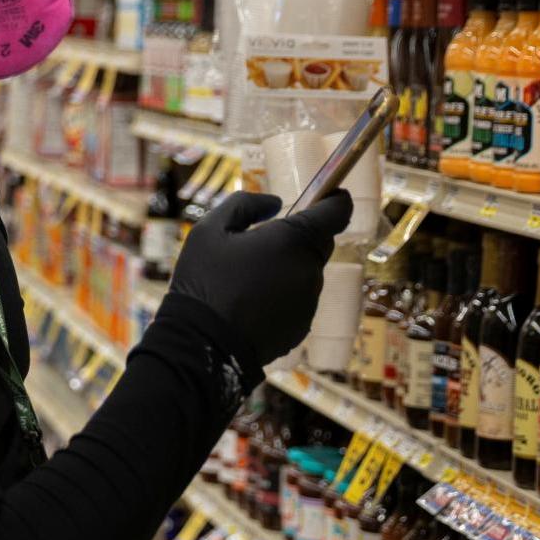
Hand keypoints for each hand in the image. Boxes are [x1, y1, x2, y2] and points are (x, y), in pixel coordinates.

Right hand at [168, 191, 351, 367]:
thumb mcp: (209, 230)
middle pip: (318, 244)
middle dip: (298, 239)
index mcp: (294, 240)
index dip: (336, 199)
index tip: (329, 194)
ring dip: (287, 271)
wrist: (202, 345)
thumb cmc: (204, 283)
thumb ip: (245, 205)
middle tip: (261, 246)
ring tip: (248, 283)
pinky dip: (282, 298)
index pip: (337, 211)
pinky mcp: (302, 327)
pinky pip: (298, 302)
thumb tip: (274, 202)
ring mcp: (309, 302)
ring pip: (306, 275)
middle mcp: (310, 270)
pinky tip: (251, 306)